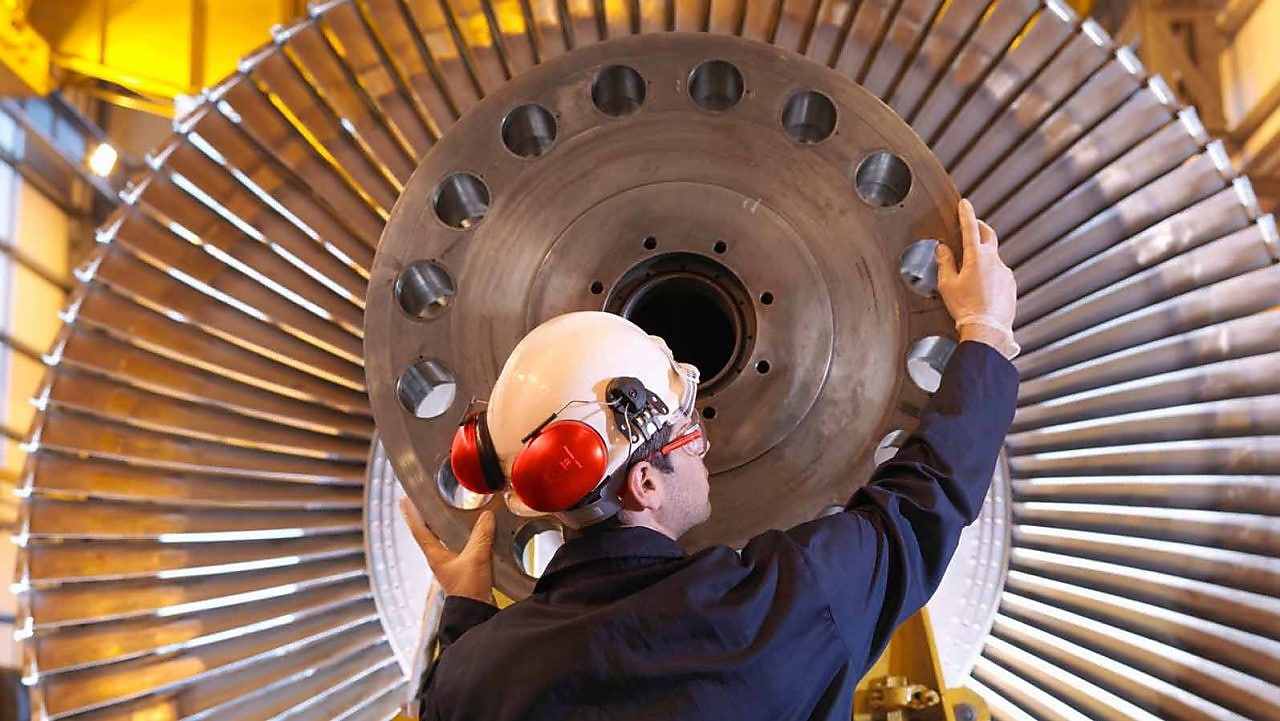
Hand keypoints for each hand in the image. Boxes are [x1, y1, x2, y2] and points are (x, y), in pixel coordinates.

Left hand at [400, 497, 495, 604]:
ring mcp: (452, 565)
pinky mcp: (464, 569)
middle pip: (431, 533)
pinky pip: (462, 547)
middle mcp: (440, 559)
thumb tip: (486, 517)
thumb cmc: (468, 591)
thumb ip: (481, 536)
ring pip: (447, 540)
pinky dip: (465, 537)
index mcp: (435, 555)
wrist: (476, 613)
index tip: (404, 500)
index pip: (419, 530)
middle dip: (429, 517)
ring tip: (451, 511)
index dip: (411, 514)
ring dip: (447, 527)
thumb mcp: (475, 558)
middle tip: (428, 502)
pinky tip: (475, 533)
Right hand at [935, 199, 1019, 358]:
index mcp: (976, 257)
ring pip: (993, 257)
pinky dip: (990, 274)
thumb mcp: (947, 284)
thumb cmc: (966, 309)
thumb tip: (943, 249)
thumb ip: (945, 262)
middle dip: (980, 227)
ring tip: (971, 271)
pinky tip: (981, 288)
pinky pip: (999, 273)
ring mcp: (1005, 273)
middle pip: (988, 235)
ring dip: (983, 258)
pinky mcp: (1011, 285)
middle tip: (972, 225)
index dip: (966, 214)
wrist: (987, 330)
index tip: (964, 204)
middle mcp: (994, 261)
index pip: (970, 228)